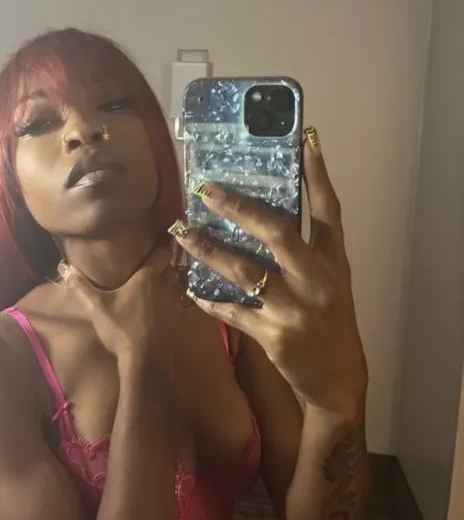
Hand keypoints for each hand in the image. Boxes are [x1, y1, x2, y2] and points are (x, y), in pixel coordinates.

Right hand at [62, 247, 181, 380]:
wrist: (146, 361)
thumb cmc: (122, 328)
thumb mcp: (97, 307)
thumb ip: (82, 287)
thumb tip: (67, 269)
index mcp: (147, 277)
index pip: (163, 252)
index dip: (160, 247)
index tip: (153, 245)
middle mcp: (165, 286)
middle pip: (170, 268)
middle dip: (162, 266)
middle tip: (148, 266)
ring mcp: (175, 304)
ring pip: (175, 286)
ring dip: (166, 285)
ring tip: (152, 288)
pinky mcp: (179, 321)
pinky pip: (177, 305)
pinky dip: (169, 304)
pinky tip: (158, 311)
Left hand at [172, 128, 367, 422]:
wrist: (338, 380)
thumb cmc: (330, 321)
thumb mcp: (330, 282)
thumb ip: (306, 252)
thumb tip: (264, 215)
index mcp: (333, 262)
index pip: (328, 210)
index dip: (318, 174)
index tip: (306, 139)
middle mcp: (317, 280)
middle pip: (278, 233)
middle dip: (240, 208)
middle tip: (207, 191)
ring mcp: (295, 309)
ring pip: (245, 271)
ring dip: (209, 249)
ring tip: (181, 234)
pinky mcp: (274, 335)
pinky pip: (233, 311)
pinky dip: (209, 300)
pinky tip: (189, 289)